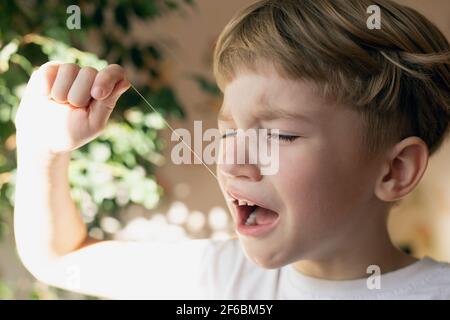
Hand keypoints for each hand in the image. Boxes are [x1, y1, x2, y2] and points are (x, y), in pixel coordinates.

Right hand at [15, 62, 129, 154]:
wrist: (44, 137)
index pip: (116, 72)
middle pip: (90, 72)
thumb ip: (108, 103)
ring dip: (62, 94)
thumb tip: (125, 82)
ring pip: (70, 69)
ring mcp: (70, 71)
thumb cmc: (73, 131)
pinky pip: (50, 71)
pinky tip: (47, 98)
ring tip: (60, 104)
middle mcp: (91, 77)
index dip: (108, 78)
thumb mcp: (94, 123)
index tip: (97, 94)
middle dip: (79, 96)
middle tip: (73, 109)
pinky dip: (46, 89)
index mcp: (106, 89)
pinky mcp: (51, 70)